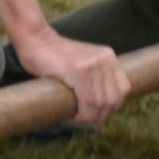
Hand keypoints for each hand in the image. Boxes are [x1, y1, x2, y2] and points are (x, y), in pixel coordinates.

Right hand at [12, 28, 130, 125]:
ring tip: (76, 118)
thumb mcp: (83, 62)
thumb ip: (94, 77)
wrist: (35, 39)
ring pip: (101, 103)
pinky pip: (89, 101)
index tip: (95, 113)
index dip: (111, 107)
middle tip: (83, 119)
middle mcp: (105, 59)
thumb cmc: (53, 56)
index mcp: (108, 57)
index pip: (123, 90)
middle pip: (114, 99)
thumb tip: (101, 107)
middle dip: (100, 116)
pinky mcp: (78, 71)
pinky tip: (74, 117)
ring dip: (90, 118)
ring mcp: (93, 64)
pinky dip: (83, 115)